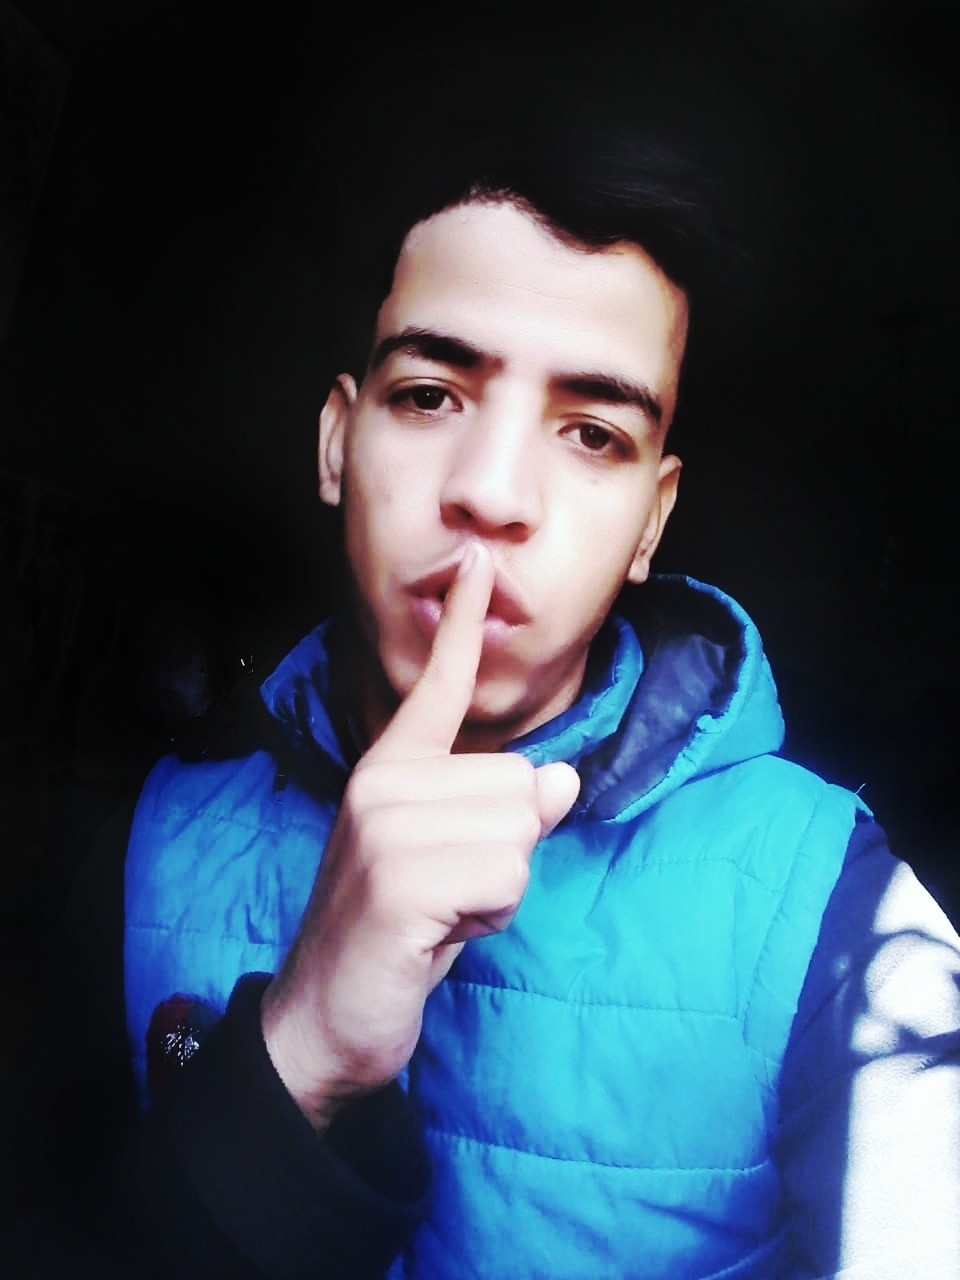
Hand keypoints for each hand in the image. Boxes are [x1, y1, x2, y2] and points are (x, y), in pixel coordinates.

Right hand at [260, 542, 579, 1129]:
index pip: (438, 688)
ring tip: (442, 914)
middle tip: (447, 893)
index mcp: (391, 770)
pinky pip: (506, 876)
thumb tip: (562, 777)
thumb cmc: (398, 935)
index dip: (463, 625)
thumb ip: (501, 814)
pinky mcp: (398, 879)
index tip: (479, 563)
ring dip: (499, 889)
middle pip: (518, 782)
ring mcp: (384, 828)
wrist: (326, 1019)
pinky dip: (491, 917)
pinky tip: (439, 935)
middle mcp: (383, 784)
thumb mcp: (456, 863)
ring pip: (518, 831)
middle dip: (505, 852)